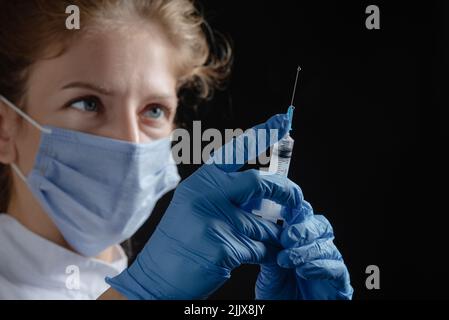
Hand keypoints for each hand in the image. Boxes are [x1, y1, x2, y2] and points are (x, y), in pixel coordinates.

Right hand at [106, 113, 303, 298]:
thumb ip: (227, 194)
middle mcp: (207, 194)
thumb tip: (266, 189)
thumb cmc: (181, 240)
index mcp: (203, 180)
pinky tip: (263, 256)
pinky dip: (270, 254)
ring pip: (265, 223)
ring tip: (269, 241)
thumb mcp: (197, 205)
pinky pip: (262, 248)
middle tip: (297, 201)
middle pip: (260, 183)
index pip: (236, 150)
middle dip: (286, 192)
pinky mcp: (224, 246)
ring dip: (275, 234)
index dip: (262, 134)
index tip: (282, 121)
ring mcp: (215, 219)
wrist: (157, 276)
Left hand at [255, 200, 353, 299]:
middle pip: (320, 225)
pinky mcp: (341, 284)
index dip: (296, 208)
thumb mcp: (269, 268)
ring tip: (288, 259)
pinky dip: (319, 267)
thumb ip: (272, 248)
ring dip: (306, 251)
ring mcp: (330, 265)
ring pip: (326, 246)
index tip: (283, 208)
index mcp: (301, 240)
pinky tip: (304, 271)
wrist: (284, 315)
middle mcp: (318, 249)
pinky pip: (337, 269)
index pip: (304, 216)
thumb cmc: (277, 295)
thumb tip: (267, 226)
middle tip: (285, 238)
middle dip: (302, 229)